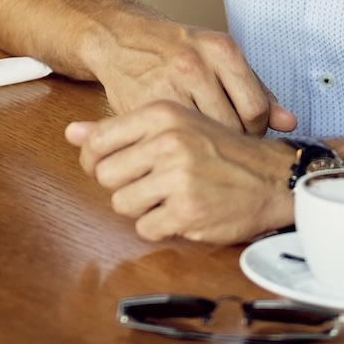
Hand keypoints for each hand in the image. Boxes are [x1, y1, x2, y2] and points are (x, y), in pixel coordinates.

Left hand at [66, 101, 297, 243]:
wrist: (272, 177)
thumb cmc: (220, 149)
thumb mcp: (173, 123)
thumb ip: (120, 129)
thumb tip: (72, 133)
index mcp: (160, 115)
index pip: (97, 141)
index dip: (92, 160)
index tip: (103, 167)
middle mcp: (168, 143)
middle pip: (105, 176)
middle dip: (120, 186)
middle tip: (145, 185)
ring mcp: (178, 179)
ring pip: (121, 204)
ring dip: (139, 208)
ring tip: (164, 198)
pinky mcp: (188, 212)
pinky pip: (146, 228)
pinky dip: (158, 226)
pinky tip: (179, 213)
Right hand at [85, 16, 295, 135]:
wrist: (117, 36)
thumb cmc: (174, 48)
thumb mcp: (218, 56)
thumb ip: (255, 88)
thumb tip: (290, 122)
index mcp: (220, 49)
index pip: (257, 108)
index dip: (255, 127)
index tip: (244, 129)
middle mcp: (195, 63)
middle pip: (233, 126)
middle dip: (231, 139)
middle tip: (222, 140)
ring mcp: (167, 83)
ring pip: (205, 135)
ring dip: (206, 145)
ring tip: (201, 140)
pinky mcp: (143, 103)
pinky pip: (175, 137)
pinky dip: (179, 143)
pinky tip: (177, 137)